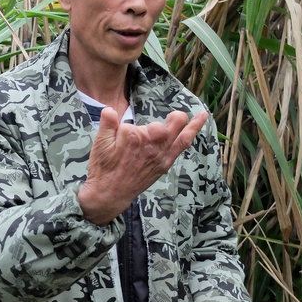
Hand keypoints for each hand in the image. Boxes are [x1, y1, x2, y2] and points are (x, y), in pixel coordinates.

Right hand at [77, 107, 208, 224]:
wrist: (110, 193)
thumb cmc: (103, 168)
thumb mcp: (99, 143)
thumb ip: (107, 122)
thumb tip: (110, 109)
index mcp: (134, 135)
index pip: (136, 122)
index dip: (128, 128)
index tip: (121, 139)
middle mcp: (152, 143)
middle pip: (166, 122)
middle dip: (161, 121)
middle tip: (149, 132)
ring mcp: (161, 153)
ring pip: (179, 128)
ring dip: (183, 119)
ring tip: (197, 114)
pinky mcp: (166, 162)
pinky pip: (184, 142)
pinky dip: (194, 128)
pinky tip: (203, 117)